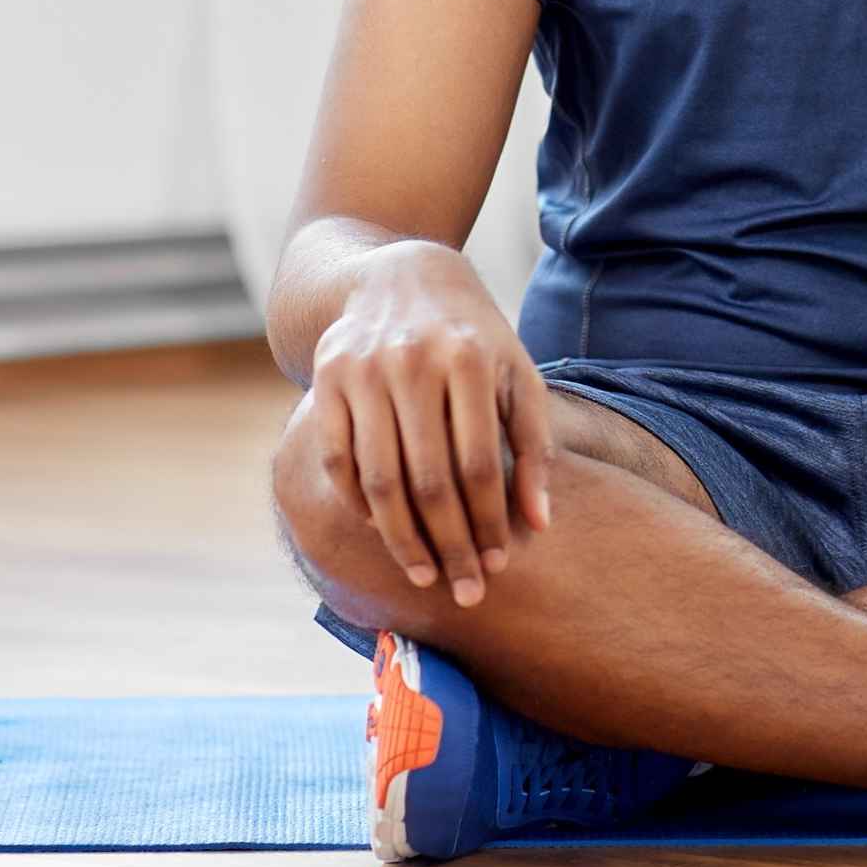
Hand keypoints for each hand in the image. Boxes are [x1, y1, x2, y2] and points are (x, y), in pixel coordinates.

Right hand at [308, 239, 556, 605]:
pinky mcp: (327, 378)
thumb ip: (534, 443)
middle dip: (449, 544)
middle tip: (465, 590)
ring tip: (424, 575)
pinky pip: (339, 461)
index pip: (479, 464)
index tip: (499, 565)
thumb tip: (538, 525)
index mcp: (471, 358)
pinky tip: (384, 531)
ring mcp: (365, 369)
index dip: (488, 522)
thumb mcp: (517, 372)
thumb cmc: (473, 336)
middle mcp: (415, 361)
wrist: (401, 276)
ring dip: (401, 539)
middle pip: (429, 480)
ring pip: (379, 479)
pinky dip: (359, 504)